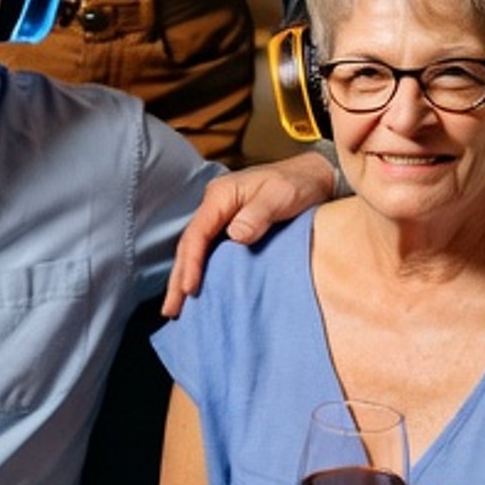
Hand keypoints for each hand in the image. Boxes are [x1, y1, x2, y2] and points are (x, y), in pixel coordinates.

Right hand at [163, 150, 335, 315]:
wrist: (314, 175)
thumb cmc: (298, 183)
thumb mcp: (280, 196)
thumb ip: (257, 215)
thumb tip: (235, 236)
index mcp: (221, 195)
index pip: (198, 233)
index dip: (191, 263)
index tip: (189, 289)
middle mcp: (215, 205)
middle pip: (189, 244)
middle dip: (178, 278)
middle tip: (171, 310)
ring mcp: (221, 216)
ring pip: (195, 249)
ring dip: (184, 277)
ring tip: (176, 308)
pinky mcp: (231, 226)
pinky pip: (209, 250)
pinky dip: (200, 270)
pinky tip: (198, 289)